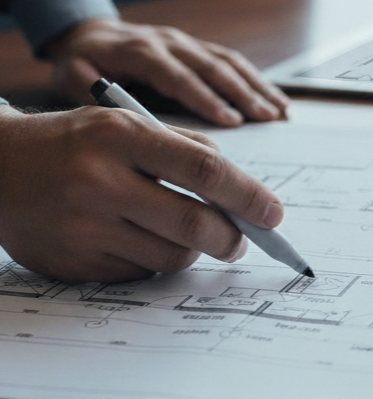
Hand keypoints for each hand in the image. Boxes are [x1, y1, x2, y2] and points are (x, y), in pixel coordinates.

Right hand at [0, 103, 283, 282]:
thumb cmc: (76, 143)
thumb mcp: (125, 125)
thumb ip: (184, 149)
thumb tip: (244, 190)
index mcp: (120, 135)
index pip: (204, 168)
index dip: (248, 194)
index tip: (274, 213)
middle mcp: (100, 180)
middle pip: (193, 221)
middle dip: (231, 237)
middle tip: (242, 241)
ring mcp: (83, 226)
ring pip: (170, 255)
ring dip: (195, 251)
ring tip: (189, 236)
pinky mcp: (72, 262)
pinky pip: (138, 272)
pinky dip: (155, 261)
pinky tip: (143, 242)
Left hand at [45, 17, 288, 125]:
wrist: (88, 34)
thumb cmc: (82, 63)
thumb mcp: (72, 77)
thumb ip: (90, 94)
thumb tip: (120, 115)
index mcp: (141, 52)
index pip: (178, 76)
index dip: (206, 98)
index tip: (231, 121)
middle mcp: (170, 42)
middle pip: (213, 67)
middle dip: (244, 94)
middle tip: (268, 120)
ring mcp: (187, 43)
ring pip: (229, 62)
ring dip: (258, 87)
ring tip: (281, 113)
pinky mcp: (198, 47)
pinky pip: (232, 61)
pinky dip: (257, 80)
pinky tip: (278, 100)